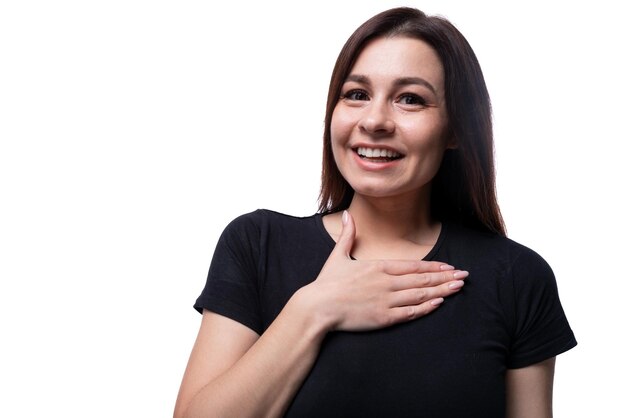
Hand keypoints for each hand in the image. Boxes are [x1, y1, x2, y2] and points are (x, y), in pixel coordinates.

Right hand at [306, 211, 466, 331]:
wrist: (317, 307)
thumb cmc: (327, 283)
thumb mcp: (338, 255)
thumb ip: (348, 235)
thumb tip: (346, 215)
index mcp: (378, 267)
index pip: (413, 265)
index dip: (433, 266)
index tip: (449, 266)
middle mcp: (386, 282)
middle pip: (422, 278)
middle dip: (445, 277)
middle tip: (464, 275)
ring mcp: (387, 300)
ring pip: (421, 294)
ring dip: (442, 290)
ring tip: (458, 287)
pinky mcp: (384, 317)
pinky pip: (410, 312)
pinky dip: (426, 307)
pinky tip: (439, 303)